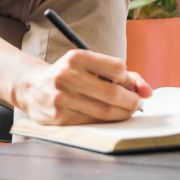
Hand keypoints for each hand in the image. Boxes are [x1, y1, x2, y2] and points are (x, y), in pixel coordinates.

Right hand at [14, 49, 152, 124]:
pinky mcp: (59, 117)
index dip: (127, 77)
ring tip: (128, 110)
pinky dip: (107, 121)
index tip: (128, 82)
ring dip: (123, 113)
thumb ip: (118, 73)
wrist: (31, 86)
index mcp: (75, 57)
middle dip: (132, 101)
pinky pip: (93, 122)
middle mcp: (67, 76)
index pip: (116, 67)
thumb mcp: (87, 65)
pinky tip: (109, 116)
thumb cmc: (68, 74)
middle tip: (137, 102)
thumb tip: (147, 90)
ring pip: (104, 111)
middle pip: (113, 93)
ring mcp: (62, 98)